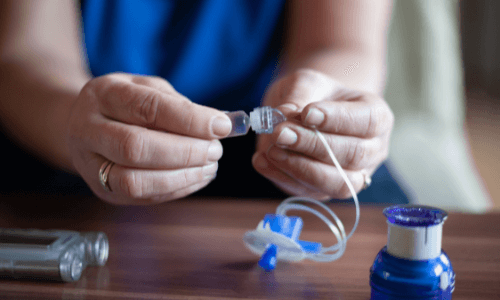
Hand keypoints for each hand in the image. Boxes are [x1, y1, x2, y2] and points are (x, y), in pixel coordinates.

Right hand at [67, 73, 231, 204]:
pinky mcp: (103, 191)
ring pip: (134, 181)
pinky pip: (141, 197)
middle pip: (135, 147)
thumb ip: (181, 105)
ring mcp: (90, 165)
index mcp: (102, 94)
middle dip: (185, 152)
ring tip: (210, 166)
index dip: (189, 119)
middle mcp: (87, 129)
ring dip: (181, 176)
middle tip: (215, 150)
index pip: (146, 107)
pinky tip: (197, 176)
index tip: (221, 126)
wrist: (86, 124)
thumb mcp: (149, 89)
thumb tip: (222, 124)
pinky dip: (177, 189)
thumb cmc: (126, 104)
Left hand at [252, 69, 393, 199]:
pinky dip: (282, 177)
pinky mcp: (323, 191)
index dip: (337, 119)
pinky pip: (308, 192)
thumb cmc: (313, 95)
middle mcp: (372, 151)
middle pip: (353, 155)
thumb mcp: (307, 82)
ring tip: (272, 149)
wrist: (305, 113)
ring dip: (301, 167)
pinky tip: (261, 160)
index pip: (368, 121)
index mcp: (377, 117)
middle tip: (280, 132)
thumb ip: (299, 94)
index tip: (306, 112)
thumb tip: (285, 115)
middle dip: (313, 145)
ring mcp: (351, 176)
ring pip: (336, 183)